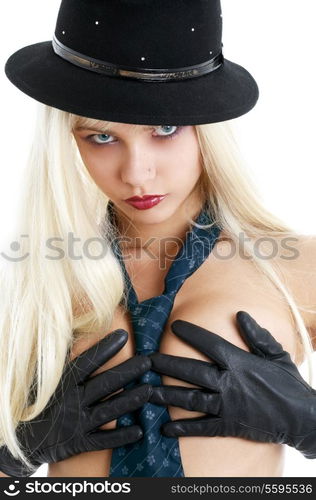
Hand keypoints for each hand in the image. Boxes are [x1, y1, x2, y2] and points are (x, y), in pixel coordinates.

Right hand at [0, 329, 151, 475]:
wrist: (25, 440)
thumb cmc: (42, 403)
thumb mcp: (49, 381)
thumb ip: (65, 363)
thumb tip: (80, 335)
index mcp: (63, 383)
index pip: (87, 362)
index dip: (106, 348)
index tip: (124, 335)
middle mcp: (71, 401)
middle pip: (104, 384)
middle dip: (128, 372)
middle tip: (148, 361)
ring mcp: (76, 423)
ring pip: (108, 411)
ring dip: (130, 401)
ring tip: (150, 390)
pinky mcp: (79, 443)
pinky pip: (103, 440)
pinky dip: (121, 437)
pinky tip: (139, 431)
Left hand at [149, 311, 315, 458]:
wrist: (303, 418)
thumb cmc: (289, 384)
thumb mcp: (276, 355)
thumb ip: (257, 335)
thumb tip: (240, 315)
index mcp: (240, 363)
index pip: (210, 344)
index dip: (192, 334)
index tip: (175, 326)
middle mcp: (230, 383)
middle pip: (193, 371)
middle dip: (168, 365)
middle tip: (148, 360)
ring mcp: (228, 405)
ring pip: (191, 399)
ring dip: (168, 395)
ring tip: (147, 392)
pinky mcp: (230, 425)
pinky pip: (203, 427)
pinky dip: (184, 428)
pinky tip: (166, 428)